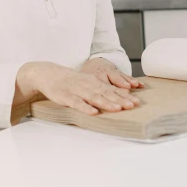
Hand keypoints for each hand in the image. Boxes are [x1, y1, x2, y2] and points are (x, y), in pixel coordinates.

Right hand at [19, 61, 139, 115]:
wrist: (50, 74)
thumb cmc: (73, 81)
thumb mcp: (89, 83)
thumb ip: (102, 90)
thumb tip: (120, 98)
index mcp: (95, 83)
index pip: (112, 90)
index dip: (124, 96)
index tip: (137, 102)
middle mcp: (89, 85)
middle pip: (106, 93)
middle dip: (120, 100)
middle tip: (132, 105)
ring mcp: (78, 91)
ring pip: (94, 97)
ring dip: (106, 103)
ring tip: (118, 109)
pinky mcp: (66, 97)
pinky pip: (77, 103)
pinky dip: (85, 108)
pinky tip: (93, 112)